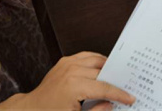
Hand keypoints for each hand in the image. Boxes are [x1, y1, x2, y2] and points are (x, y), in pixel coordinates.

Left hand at [0, 52, 134, 110]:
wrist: (31, 109)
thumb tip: (111, 104)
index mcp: (75, 86)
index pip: (104, 88)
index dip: (119, 93)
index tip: (130, 97)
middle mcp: (72, 70)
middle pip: (102, 72)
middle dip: (115, 80)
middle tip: (126, 86)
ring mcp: (67, 63)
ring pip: (95, 59)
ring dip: (107, 66)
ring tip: (117, 76)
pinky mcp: (64, 61)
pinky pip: (85, 55)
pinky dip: (95, 60)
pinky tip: (101, 68)